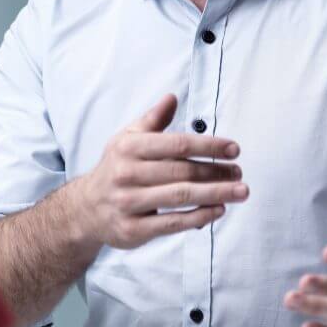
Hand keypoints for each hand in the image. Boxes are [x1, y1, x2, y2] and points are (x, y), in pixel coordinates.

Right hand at [73, 94, 247, 249]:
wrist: (86, 209)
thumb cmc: (115, 168)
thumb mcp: (127, 139)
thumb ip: (152, 120)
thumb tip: (172, 97)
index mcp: (128, 147)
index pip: (177, 144)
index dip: (208, 145)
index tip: (234, 148)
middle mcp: (126, 173)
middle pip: (182, 171)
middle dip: (216, 171)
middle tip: (239, 172)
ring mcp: (129, 203)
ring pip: (180, 197)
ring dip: (215, 194)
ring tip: (240, 191)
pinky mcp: (132, 229)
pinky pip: (172, 223)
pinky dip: (199, 217)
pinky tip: (219, 210)